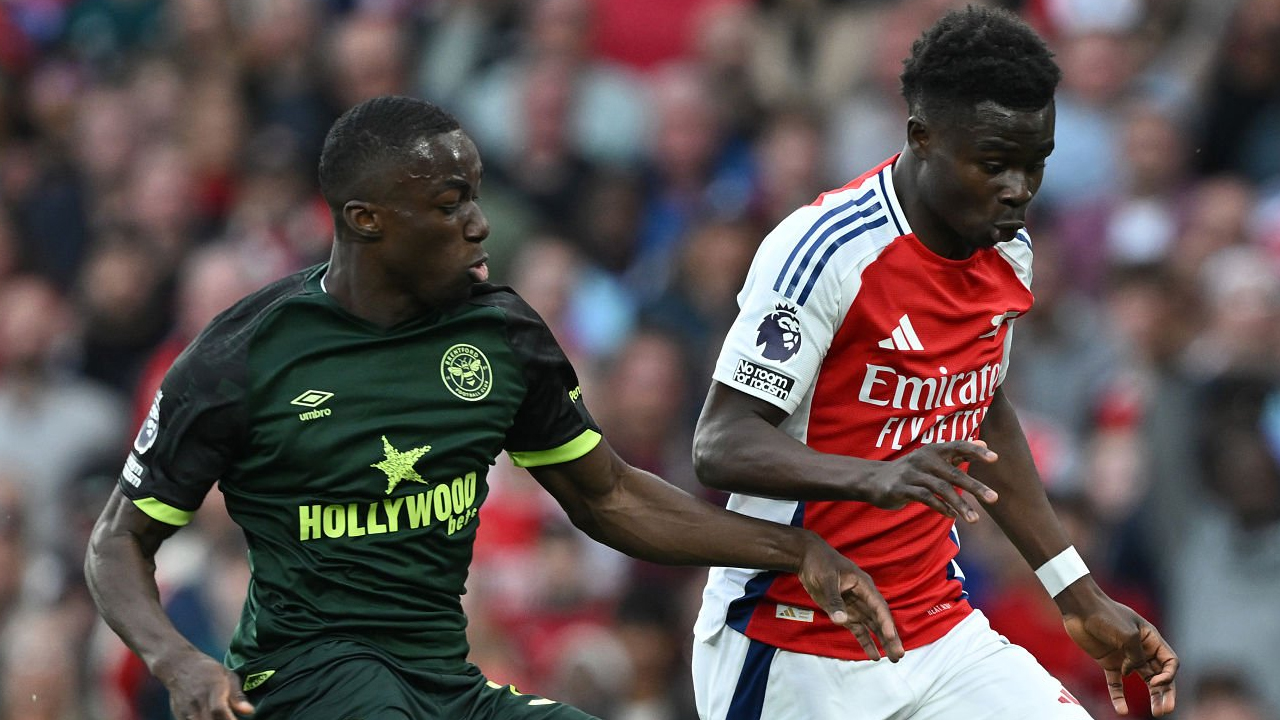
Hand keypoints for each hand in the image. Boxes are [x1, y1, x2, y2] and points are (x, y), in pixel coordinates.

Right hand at [155, 648, 255, 718]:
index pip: (218, 709)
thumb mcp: (228, 676)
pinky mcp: (179, 715)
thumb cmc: (209, 670)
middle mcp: (198, 699)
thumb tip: (249, 712)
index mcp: (213, 687)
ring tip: (221, 719)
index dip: (229, 719)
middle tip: (231, 719)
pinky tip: (210, 719)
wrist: (179, 666)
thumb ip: (237, 696)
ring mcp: (186, 709)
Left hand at [795, 532, 903, 661]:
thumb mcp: (826, 579)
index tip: (891, 637)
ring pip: (873, 626)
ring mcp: (855, 606)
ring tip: (894, 659)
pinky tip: (874, 656)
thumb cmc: (820, 564)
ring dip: (883, 641)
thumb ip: (834, 600)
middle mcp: (864, 598)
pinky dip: (866, 641)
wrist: (808, 559)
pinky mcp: (845, 612)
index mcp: (864, 586)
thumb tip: (841, 620)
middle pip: (880, 619)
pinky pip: (859, 629)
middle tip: (899, 655)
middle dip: (890, 637)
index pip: (878, 607)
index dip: (886, 622)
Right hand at [862, 440, 999, 521]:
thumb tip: (985, 443)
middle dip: (975, 486)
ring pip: (941, 489)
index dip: (976, 451)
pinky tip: (952, 515)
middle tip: (994, 499)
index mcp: (933, 450)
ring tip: (975, 519)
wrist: (874, 479)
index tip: (996, 458)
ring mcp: (911, 473)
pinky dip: (940, 507)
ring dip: (960, 504)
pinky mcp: (900, 488)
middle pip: (953, 473)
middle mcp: (923, 458)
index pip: (958, 446)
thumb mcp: (932, 459)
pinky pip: (925, 498)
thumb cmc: (911, 470)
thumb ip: (958, 453)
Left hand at [1063, 599, 1177, 715]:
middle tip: (1166, 709)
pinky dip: (1118, 697)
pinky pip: (1116, 683)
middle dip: (1166, 693)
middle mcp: (1141, 649)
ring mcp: (1125, 657)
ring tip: (1156, 713)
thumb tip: (1129, 672)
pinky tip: (1121, 710)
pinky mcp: (1108, 663)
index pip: (1170, 662)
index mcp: (1151, 639)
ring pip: (1143, 681)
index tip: (1155, 682)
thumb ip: (1136, 656)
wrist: (1080, 608)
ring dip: (1151, 697)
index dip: (1168, 676)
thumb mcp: (1127, 635)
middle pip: (1160, 675)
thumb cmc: (1106, 615)